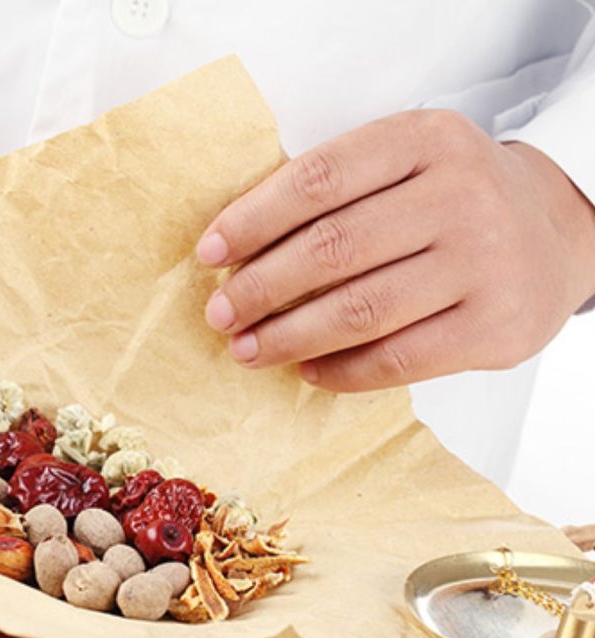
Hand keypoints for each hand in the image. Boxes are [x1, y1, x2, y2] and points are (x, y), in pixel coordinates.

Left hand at [197, 110, 594, 390]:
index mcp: (425, 140)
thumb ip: (338, 193)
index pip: (319, 179)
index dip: (252, 219)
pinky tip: (307, 370)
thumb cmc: (451, 201)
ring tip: (247, 349)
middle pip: (333, 248)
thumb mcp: (406, 164)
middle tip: (220, 313)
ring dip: (288, 337)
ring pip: (360, 310)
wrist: (554, 233)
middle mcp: (461, 195)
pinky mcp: (495, 327)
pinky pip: (397, 360)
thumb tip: (237, 254)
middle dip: (261, 287)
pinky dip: (340, 371)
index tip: (208, 254)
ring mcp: (484, 264)